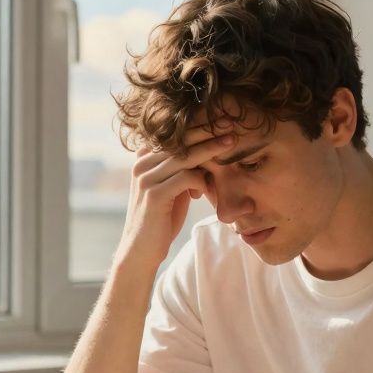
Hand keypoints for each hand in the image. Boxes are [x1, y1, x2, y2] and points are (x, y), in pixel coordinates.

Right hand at [114, 127, 233, 271]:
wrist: (141, 251)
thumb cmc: (161, 220)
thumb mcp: (171, 190)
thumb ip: (180, 172)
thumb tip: (204, 156)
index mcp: (143, 160)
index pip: (172, 137)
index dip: (196, 128)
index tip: (220, 121)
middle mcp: (141, 165)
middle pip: (179, 142)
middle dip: (206, 132)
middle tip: (229, 123)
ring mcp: (146, 179)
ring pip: (184, 156)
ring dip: (211, 149)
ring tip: (231, 143)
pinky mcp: (154, 194)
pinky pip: (186, 177)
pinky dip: (201, 180)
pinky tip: (203, 191)